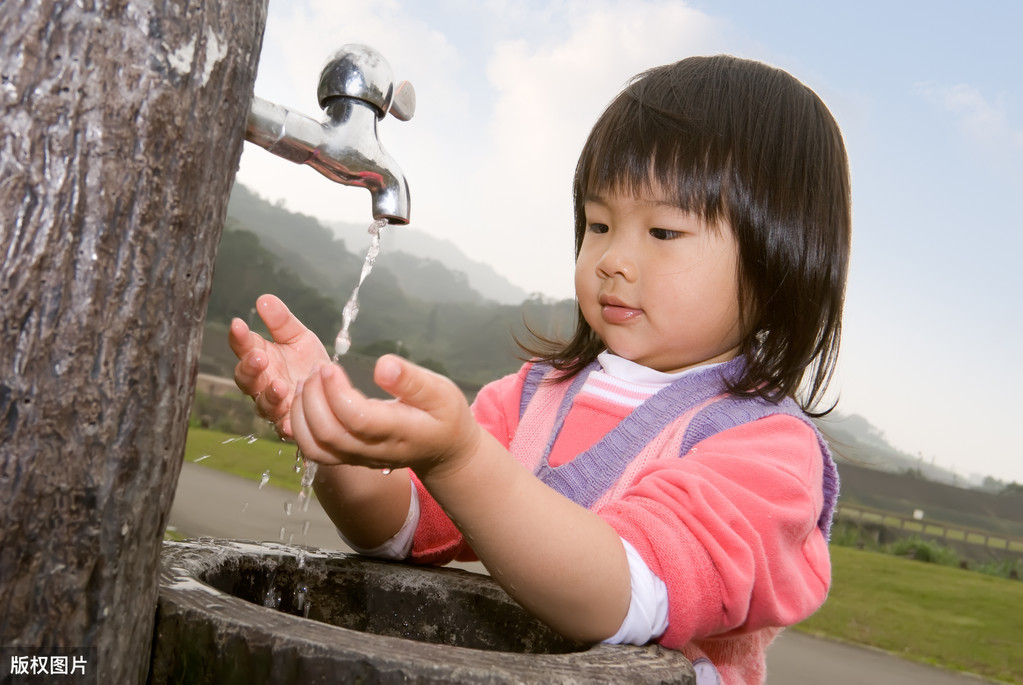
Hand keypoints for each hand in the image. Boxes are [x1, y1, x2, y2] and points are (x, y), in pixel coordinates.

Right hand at [228, 294, 329, 438]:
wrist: (332, 390)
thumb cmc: (308, 362)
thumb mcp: (298, 337)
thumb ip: (281, 321)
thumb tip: (264, 298)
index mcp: (261, 358)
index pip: (244, 347)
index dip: (239, 337)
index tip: (238, 324)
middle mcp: (262, 384)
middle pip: (247, 379)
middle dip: (250, 368)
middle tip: (259, 357)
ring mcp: (275, 406)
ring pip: (263, 405)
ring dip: (270, 395)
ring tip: (280, 385)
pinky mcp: (289, 424)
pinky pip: (283, 428)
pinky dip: (286, 426)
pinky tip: (289, 424)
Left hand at [291, 354, 481, 476]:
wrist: (443, 450)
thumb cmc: (444, 416)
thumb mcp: (441, 392)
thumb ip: (412, 381)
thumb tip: (382, 365)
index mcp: (399, 432)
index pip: (358, 419)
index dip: (337, 392)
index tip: (331, 367)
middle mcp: (374, 451)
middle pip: (329, 433)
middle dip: (314, 397)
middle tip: (317, 368)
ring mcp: (358, 458)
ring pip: (316, 446)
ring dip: (303, 412)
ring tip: (308, 381)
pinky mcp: (347, 457)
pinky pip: (314, 451)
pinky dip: (301, 426)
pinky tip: (307, 400)